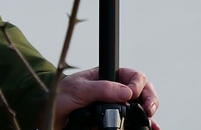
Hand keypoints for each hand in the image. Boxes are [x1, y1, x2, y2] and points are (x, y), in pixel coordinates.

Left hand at [41, 67, 159, 129]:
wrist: (49, 115)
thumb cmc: (60, 96)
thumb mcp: (80, 89)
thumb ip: (102, 88)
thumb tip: (126, 92)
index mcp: (106, 77)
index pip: (131, 75)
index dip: (137, 83)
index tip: (133, 94)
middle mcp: (113, 91)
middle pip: (141, 91)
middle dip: (149, 98)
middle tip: (148, 109)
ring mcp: (114, 106)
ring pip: (139, 107)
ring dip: (148, 114)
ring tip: (151, 122)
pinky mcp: (112, 121)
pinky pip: (131, 123)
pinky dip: (142, 126)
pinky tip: (150, 129)